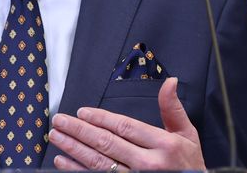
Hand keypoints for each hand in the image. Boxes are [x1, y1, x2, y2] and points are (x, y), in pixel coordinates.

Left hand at [48, 77, 204, 170]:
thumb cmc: (189, 164)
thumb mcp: (187, 135)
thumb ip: (173, 109)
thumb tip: (170, 81)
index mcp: (163, 145)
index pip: (125, 127)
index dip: (100, 118)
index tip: (82, 111)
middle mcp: (148, 164)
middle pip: (106, 143)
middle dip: (79, 130)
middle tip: (60, 121)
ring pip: (98, 162)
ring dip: (74, 149)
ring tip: (57, 137)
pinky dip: (77, 170)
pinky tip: (63, 162)